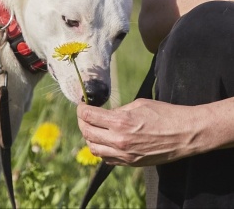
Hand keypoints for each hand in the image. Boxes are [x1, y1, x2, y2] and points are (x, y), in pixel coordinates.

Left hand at [77, 98, 212, 166]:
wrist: (186, 134)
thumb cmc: (165, 114)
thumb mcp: (138, 105)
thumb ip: (118, 110)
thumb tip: (105, 114)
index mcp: (120, 122)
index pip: (89, 116)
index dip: (81, 109)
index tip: (81, 104)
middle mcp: (119, 140)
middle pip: (87, 132)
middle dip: (81, 121)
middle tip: (84, 114)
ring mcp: (124, 154)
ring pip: (93, 148)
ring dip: (88, 137)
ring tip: (92, 127)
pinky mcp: (131, 163)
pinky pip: (106, 158)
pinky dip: (100, 148)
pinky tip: (104, 140)